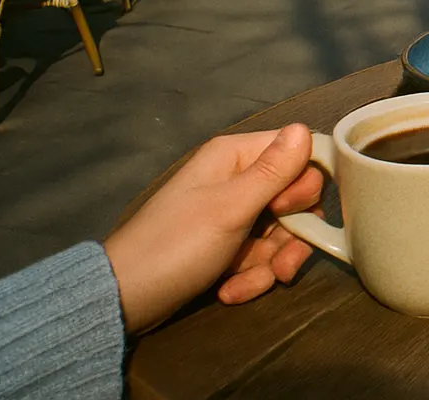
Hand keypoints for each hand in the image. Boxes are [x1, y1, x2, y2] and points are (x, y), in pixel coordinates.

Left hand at [104, 124, 324, 333]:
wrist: (124, 299)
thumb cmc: (176, 244)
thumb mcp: (230, 208)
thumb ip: (273, 172)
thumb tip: (305, 129)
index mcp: (236, 157)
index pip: (297, 154)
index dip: (305, 184)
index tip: (289, 211)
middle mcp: (237, 179)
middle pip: (294, 201)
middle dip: (292, 238)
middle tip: (283, 265)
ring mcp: (232, 215)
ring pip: (280, 234)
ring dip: (272, 264)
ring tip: (252, 285)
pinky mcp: (227, 246)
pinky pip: (258, 256)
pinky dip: (251, 277)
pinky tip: (230, 293)